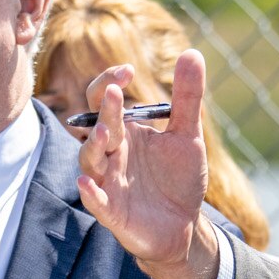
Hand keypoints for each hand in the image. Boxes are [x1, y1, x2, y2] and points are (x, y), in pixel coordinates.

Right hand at [75, 52, 218, 278]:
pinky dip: (89, 193)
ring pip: (90, 162)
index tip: (127, 70)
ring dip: (94, 147)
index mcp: (125, 131)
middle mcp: (111, 153)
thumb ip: (187, 98)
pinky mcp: (111, 211)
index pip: (104, 101)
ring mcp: (108, 182)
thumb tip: (192, 53)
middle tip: (117, 94)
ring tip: (106, 134)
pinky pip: (95, 201)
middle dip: (106, 113)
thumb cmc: (179, 179)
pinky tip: (86, 185)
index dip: (109, 83)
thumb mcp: (188, 136)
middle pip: (97, 127)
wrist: (184, 225)